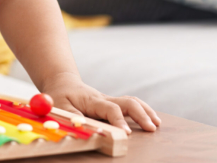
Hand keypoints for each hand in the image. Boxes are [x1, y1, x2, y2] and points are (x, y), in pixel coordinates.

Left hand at [41, 72, 160, 133]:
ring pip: (132, 102)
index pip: (110, 109)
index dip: (118, 120)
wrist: (63, 83)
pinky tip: (152, 120)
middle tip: (151, 128)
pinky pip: (131, 105)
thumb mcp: (59, 105)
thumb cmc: (60, 95)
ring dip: (146, 112)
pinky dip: (143, 111)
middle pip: (127, 103)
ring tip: (156, 125)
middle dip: (141, 115)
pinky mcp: (113, 104)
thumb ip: (71, 115)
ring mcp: (110, 101)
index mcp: (92, 101)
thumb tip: (81, 125)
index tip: (126, 133)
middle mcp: (104, 100)